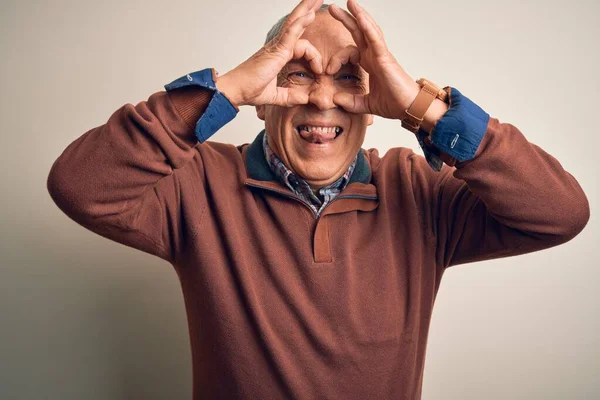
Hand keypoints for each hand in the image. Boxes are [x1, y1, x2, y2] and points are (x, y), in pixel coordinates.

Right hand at [216, 0, 323, 107]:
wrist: (237, 90)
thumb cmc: (250, 90)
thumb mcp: (276, 96)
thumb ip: (290, 97)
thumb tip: (305, 99)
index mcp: (280, 56)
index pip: (301, 45)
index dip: (314, 56)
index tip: (319, 72)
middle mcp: (279, 47)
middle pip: (296, 24)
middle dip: (308, 10)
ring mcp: (278, 46)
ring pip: (295, 23)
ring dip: (307, 8)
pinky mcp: (277, 49)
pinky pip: (291, 32)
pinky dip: (301, 22)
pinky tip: (311, 14)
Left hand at [327, 0, 419, 119]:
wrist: (410, 109)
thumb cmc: (394, 104)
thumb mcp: (366, 105)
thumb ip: (351, 101)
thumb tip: (336, 99)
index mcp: (370, 64)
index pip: (351, 49)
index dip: (336, 57)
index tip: (326, 70)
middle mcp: (375, 56)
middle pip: (359, 32)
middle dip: (346, 19)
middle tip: (332, 8)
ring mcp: (381, 55)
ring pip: (369, 30)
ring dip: (358, 15)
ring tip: (349, 3)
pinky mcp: (386, 58)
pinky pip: (375, 39)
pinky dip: (368, 27)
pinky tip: (360, 17)